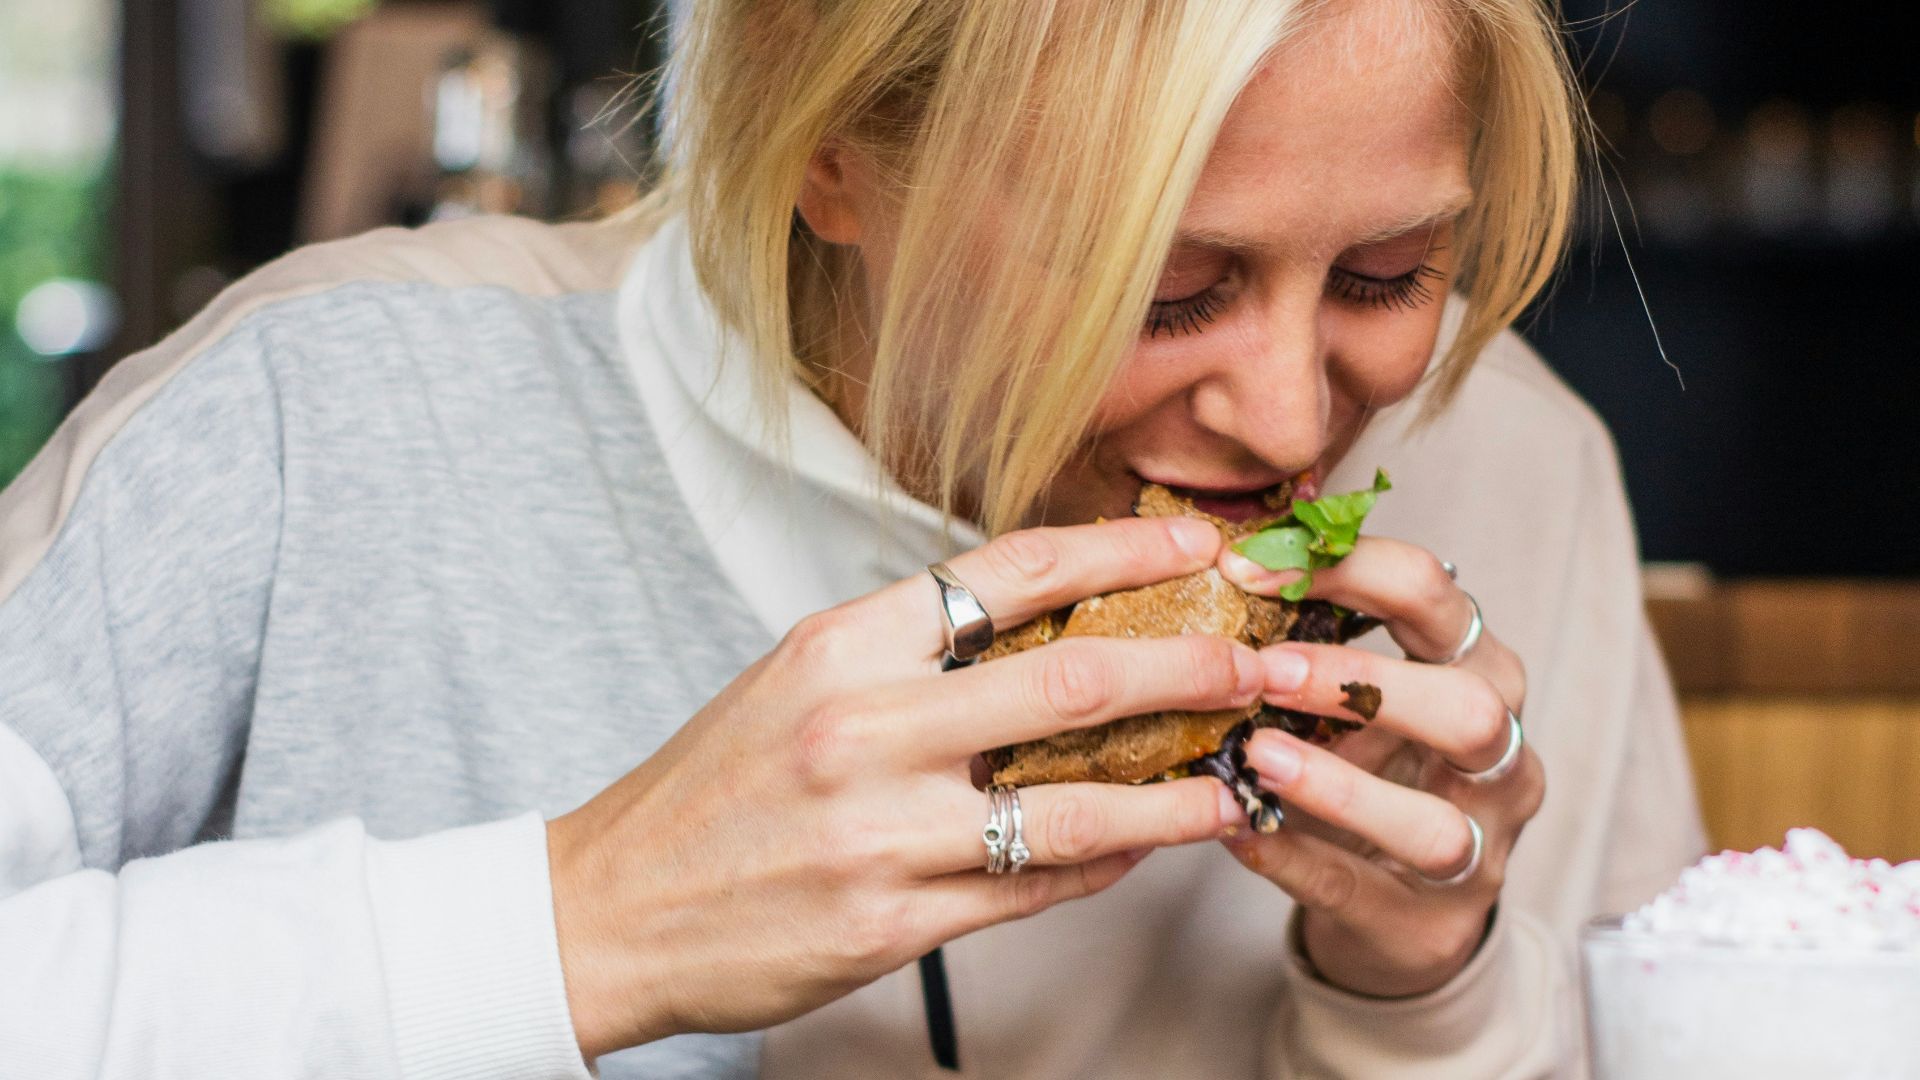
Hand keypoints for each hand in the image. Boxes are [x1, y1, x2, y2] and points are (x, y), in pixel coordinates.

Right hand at [548, 516, 1264, 1057]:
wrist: (609, 907)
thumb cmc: (711, 789)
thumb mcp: (797, 682)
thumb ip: (912, 653)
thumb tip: (1044, 625)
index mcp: (843, 644)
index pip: (1011, 570)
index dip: (1123, 548)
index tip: (1198, 540)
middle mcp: (864, 726)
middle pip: (1073, 679)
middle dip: (1192, 665)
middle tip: (1261, 662)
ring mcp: (880, 831)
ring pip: (1076, 805)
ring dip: (1176, 791)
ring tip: (1235, 781)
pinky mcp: (890, 923)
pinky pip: (1033, 888)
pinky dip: (1104, 864)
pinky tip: (1144, 846)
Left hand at [1218, 538, 1542, 997]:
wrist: (1401, 906)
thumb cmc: (1372, 769)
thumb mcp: (1355, 697)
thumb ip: (1311, 638)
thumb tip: (1224, 561)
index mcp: (1479, 671)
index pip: (1439, 596)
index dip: (1351, 569)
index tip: (1252, 568)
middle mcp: (1500, 759)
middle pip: (1471, 709)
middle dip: (1365, 683)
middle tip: (1267, 671)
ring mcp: (1478, 851)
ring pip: (1434, 825)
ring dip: (1338, 787)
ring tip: (1256, 755)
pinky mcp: (1428, 925)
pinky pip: (1358, 890)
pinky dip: (1291, 858)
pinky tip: (1235, 829)